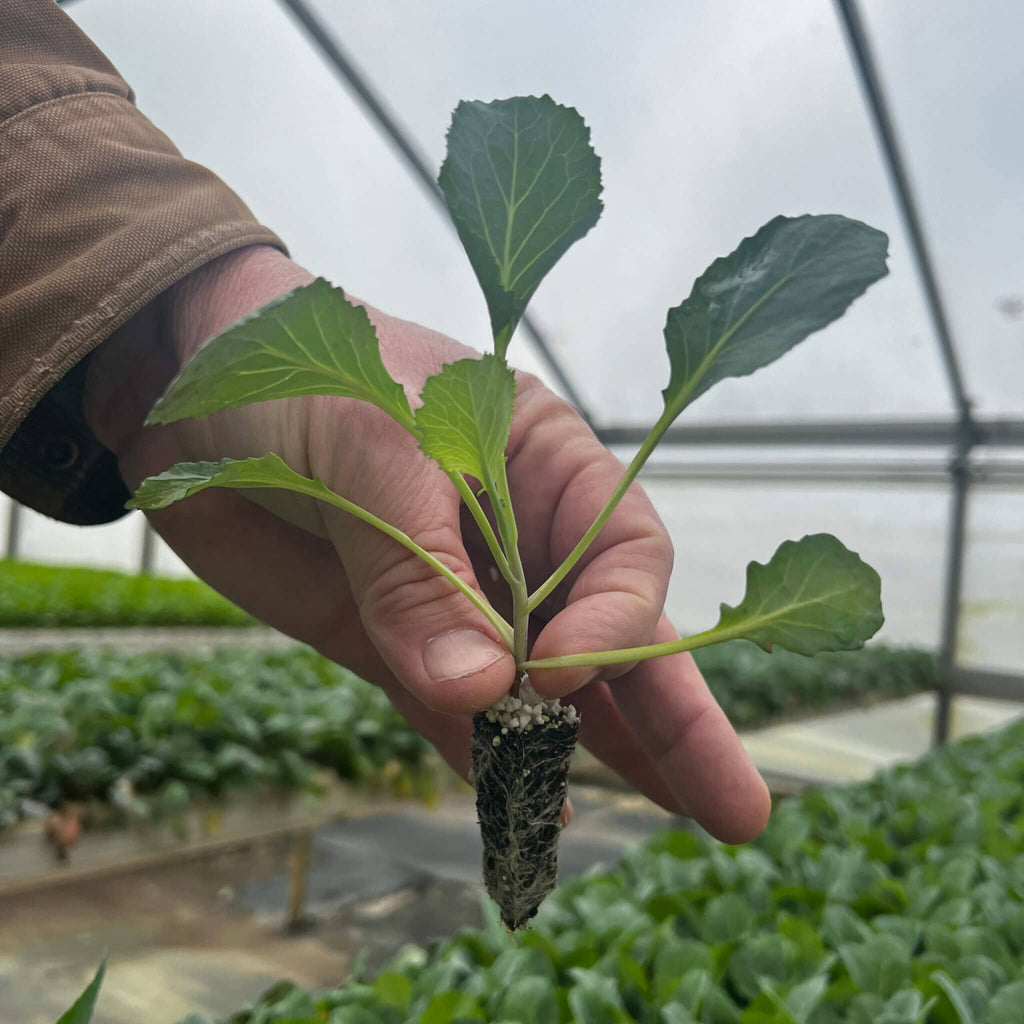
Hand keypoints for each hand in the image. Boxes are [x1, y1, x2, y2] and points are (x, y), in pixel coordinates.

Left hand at [84, 245, 770, 843]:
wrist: (186, 394)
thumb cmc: (298, 373)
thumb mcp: (371, 449)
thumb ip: (423, 570)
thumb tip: (482, 691)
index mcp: (542, 460)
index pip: (621, 554)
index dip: (612, 621)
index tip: (559, 671)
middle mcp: (517, 535)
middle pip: (614, 635)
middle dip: (673, 717)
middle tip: (737, 809)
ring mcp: (458, 595)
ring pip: (542, 687)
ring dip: (591, 754)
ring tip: (668, 820)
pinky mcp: (396, 640)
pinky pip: (456, 712)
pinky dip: (489, 762)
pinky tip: (529, 813)